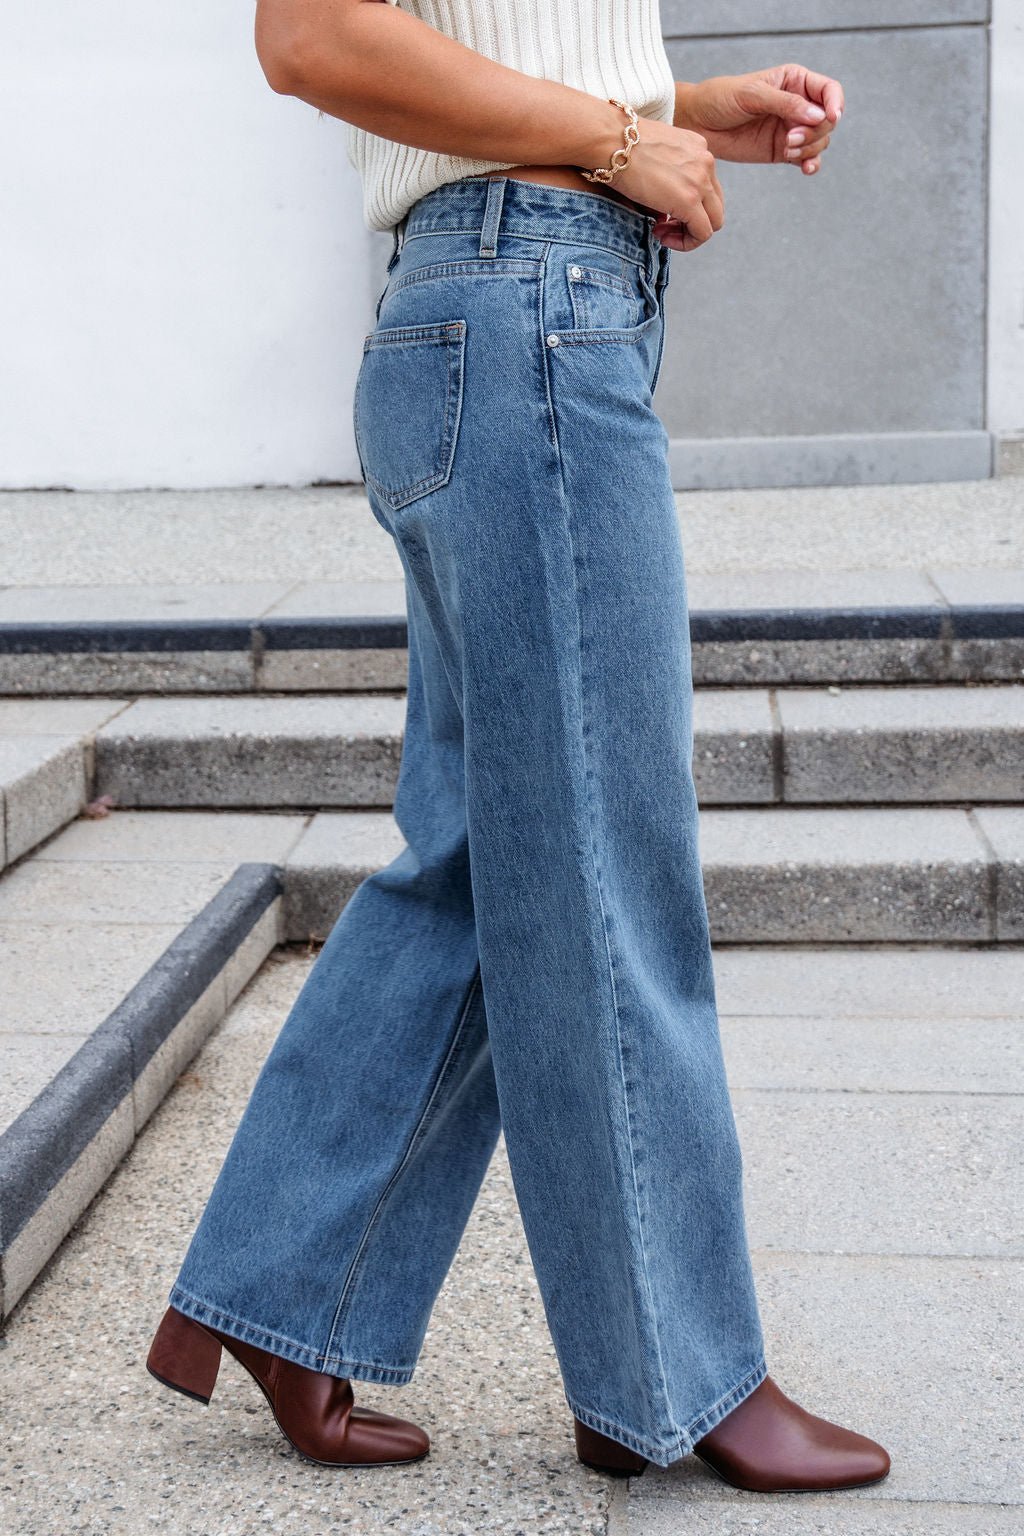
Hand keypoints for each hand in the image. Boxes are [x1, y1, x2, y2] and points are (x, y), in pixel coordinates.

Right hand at [610, 116, 724, 251]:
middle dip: (693, 222)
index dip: (689, 207)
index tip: (664, 212)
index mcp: (698, 148)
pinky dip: (686, 242)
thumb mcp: (653, 158)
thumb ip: (668, 182)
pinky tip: (661, 236)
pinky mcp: (690, 198)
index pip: (708, 187)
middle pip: (715, 206)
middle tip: (664, 226)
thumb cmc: (620, 147)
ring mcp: (702, 180)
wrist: (610, 139)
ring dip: (689, 234)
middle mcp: (706, 161)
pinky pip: (703, 233)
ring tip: (661, 232)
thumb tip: (663, 216)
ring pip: (713, 222)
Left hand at [676, 64, 843, 173]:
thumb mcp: (753, 95)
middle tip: (790, 138)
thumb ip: (785, 104)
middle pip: (827, 120)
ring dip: (810, 148)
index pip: (829, 90)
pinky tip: (805, 169)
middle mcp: (798, 104)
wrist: (698, 123)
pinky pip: (806, 158)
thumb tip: (818, 116)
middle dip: (815, 131)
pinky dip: (810, 164)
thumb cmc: (721, 99)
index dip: (835, 103)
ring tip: (787, 149)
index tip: (831, 117)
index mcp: (795, 81)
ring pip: (819, 141)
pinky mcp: (782, 150)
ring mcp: (791, 128)